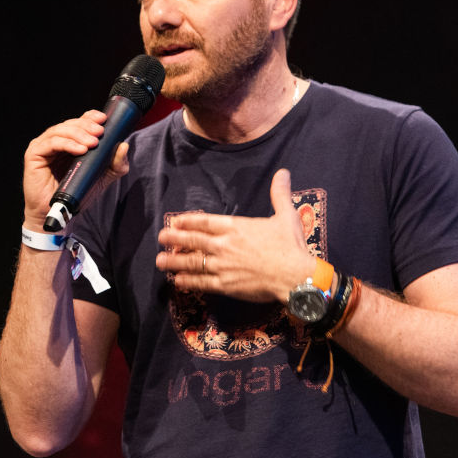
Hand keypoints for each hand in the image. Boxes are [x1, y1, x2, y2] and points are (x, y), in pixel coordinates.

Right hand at [22, 110, 128, 229]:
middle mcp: (54, 140)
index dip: (90, 117)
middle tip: (100, 133)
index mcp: (68, 141)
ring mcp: (43, 146)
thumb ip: (115, 164)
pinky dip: (66, 144)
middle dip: (86, 126)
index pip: (78, 122)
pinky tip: (80, 149)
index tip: (104, 119)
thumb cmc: (77, 193)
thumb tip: (124, 146)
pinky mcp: (34, 155)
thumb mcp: (102, 177)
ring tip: (92, 143)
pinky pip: (51, 143)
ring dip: (78, 134)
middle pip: (70, 124)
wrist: (61, 215)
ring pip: (60, 130)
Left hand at [155, 169, 316, 301]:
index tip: (175, 220)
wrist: (297, 277)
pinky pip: (202, 282)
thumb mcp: (287, 215)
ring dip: (174, 261)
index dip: (187, 221)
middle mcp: (225, 245)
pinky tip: (178, 281)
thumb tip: (283, 173)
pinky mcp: (226, 285)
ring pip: (192, 262)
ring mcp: (223, 265)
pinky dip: (188, 281)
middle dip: (174, 238)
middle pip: (193, 240)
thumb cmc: (292, 246)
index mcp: (236, 227)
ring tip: (160, 260)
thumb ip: (279, 194)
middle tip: (160, 237)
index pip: (205, 221)